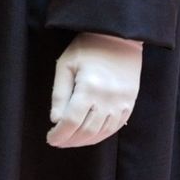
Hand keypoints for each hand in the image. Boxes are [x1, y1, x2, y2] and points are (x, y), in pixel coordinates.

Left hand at [47, 34, 142, 149]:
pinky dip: (100, 135)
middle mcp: (107, 99)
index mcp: (89, 87)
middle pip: (86, 131)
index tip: (50, 138)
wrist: (119, 37)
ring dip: (84, 141)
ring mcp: (121, 103)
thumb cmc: (88, 48)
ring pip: (101, 133)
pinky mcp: (129, 104)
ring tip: (71, 140)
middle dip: (69, 140)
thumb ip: (60, 94)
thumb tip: (55, 120)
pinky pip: (115, 127)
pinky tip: (89, 135)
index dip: (59, 134)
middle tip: (58, 141)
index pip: (71, 122)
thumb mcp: (66, 65)